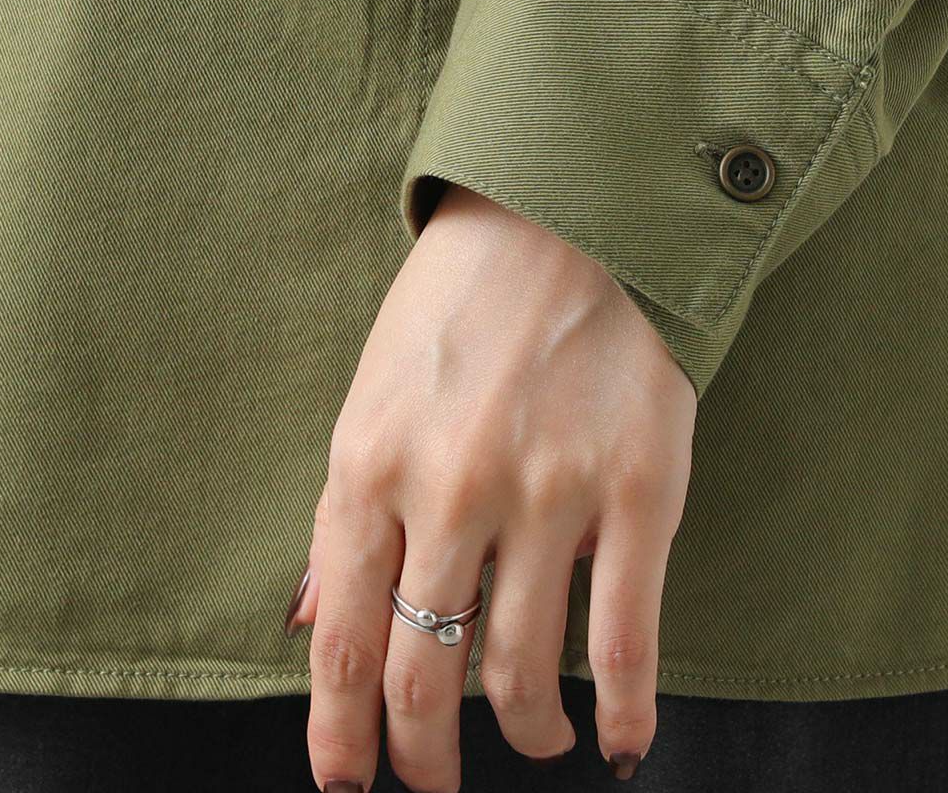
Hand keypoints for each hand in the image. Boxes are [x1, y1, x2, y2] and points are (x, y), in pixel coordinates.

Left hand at [291, 183, 696, 791]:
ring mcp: (548, 493)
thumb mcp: (373, 392)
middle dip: (425, 757)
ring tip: (533, 742)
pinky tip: (616, 742)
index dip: (342, 737)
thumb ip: (347, 515)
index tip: (350, 783)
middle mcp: (450, 491)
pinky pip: (624, 643)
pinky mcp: (638, 489)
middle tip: (436, 783)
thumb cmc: (460, 303)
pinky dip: (620, 714)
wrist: (571, 212)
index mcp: (368, 463)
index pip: (340, 643)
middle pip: (423, 678)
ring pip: (519, 674)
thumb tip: (309, 626)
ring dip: (523, 735)